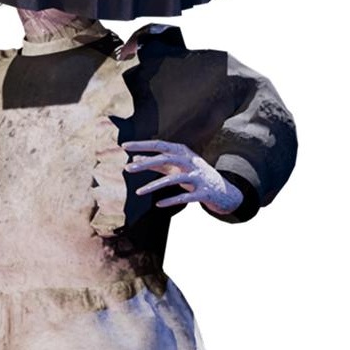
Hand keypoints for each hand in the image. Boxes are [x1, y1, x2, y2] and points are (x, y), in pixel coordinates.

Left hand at [123, 138, 243, 214]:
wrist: (224, 191)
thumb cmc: (195, 176)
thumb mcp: (177, 167)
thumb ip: (157, 164)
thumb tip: (134, 160)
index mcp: (183, 152)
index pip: (159, 145)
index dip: (142, 145)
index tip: (124, 146)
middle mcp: (190, 161)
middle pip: (165, 158)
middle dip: (146, 163)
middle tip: (128, 169)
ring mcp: (198, 176)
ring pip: (174, 179)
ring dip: (155, 185)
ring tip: (138, 192)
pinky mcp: (203, 192)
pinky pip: (186, 197)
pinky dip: (171, 201)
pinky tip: (158, 204)